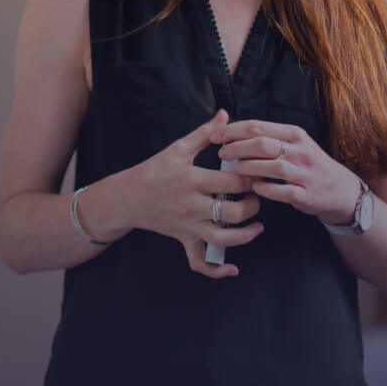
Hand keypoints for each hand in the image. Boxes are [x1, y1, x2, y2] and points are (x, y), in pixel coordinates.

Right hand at [131, 109, 262, 277]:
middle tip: (257, 196)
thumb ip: (205, 133)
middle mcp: (192, 205)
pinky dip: (217, 270)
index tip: (259, 173)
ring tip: (257, 225)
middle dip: (253, 205)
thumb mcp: (178, 148)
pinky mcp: (184, 239)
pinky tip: (233, 268)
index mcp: (192, 180)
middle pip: (234, 212)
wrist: (127, 197)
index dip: (252, 178)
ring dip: (246, 235)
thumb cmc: (154, 170)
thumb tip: (225, 115)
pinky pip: (200, 262)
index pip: (233, 182)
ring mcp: (188, 226)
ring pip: (223, 239)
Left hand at [211, 120, 362, 224]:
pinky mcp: (307, 194)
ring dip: (250, 167)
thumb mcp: (293, 143)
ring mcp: (305, 173)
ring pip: (273, 166)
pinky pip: (284, 191)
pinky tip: (254, 187)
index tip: (215, 135)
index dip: (233, 130)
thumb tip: (231, 130)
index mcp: (294, 135)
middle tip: (221, 153)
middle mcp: (301, 151)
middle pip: (263, 144)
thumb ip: (267, 136)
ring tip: (235, 169)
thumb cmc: (307, 164)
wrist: (340, 189)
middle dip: (237, 147)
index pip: (258, 127)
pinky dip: (266, 189)